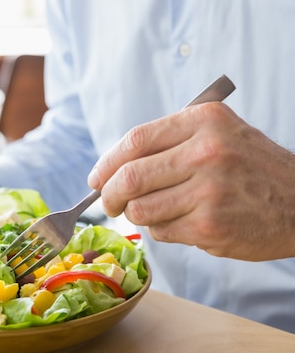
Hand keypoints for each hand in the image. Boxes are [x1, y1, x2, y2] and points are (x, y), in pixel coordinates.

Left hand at [88, 102, 294, 260]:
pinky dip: (161, 229)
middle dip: (108, 195)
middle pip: (130, 176)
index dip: (107, 161)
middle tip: (107, 202)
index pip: (135, 140)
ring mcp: (208, 191)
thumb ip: (173, 139)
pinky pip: (163, 231)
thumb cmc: (254, 167)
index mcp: (204, 121)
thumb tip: (116, 164)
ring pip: (141, 209)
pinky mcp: (211, 226)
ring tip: (150, 211)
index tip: (97, 176)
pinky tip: (180, 222)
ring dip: (136, 215)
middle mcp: (206, 152)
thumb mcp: (220, 132)